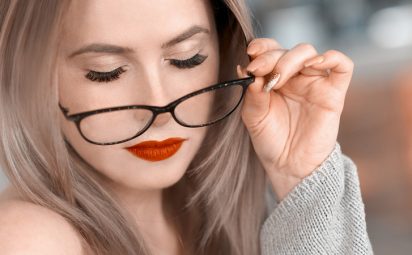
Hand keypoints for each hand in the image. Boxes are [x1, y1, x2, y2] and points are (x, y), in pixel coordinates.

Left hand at [237, 38, 352, 200]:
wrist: (289, 165)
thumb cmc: (270, 140)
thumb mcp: (253, 117)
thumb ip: (252, 94)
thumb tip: (247, 70)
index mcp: (273, 78)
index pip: (269, 50)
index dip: (261, 47)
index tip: (251, 55)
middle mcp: (293, 77)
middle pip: (286, 50)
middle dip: (270, 57)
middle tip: (258, 70)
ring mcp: (313, 83)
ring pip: (308, 53)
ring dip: (290, 59)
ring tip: (278, 77)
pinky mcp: (333, 93)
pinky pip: (342, 66)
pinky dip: (332, 58)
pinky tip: (315, 64)